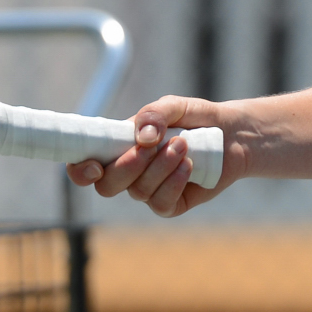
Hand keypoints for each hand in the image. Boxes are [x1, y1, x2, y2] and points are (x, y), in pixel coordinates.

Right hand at [65, 95, 233, 217]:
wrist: (231, 135)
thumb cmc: (195, 118)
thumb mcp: (174, 106)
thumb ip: (153, 114)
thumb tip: (140, 137)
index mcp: (117, 147)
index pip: (84, 166)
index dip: (80, 171)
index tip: (93, 165)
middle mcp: (128, 172)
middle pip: (107, 185)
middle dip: (128, 166)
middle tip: (154, 145)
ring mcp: (148, 190)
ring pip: (138, 191)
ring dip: (160, 167)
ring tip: (183, 145)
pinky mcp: (171, 204)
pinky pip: (161, 203)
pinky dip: (174, 182)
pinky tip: (188, 165)